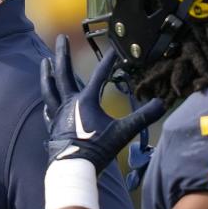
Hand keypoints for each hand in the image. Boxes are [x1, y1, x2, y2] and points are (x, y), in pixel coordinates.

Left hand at [41, 35, 164, 170]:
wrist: (74, 170)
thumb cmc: (98, 150)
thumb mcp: (123, 132)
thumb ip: (143, 117)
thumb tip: (162, 104)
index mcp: (86, 101)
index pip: (99, 76)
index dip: (108, 63)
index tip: (113, 51)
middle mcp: (69, 103)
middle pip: (64, 73)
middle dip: (62, 54)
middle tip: (60, 38)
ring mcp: (59, 114)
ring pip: (50, 88)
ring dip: (47, 73)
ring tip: (45, 61)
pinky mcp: (53, 126)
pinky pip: (49, 108)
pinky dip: (48, 100)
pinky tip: (47, 99)